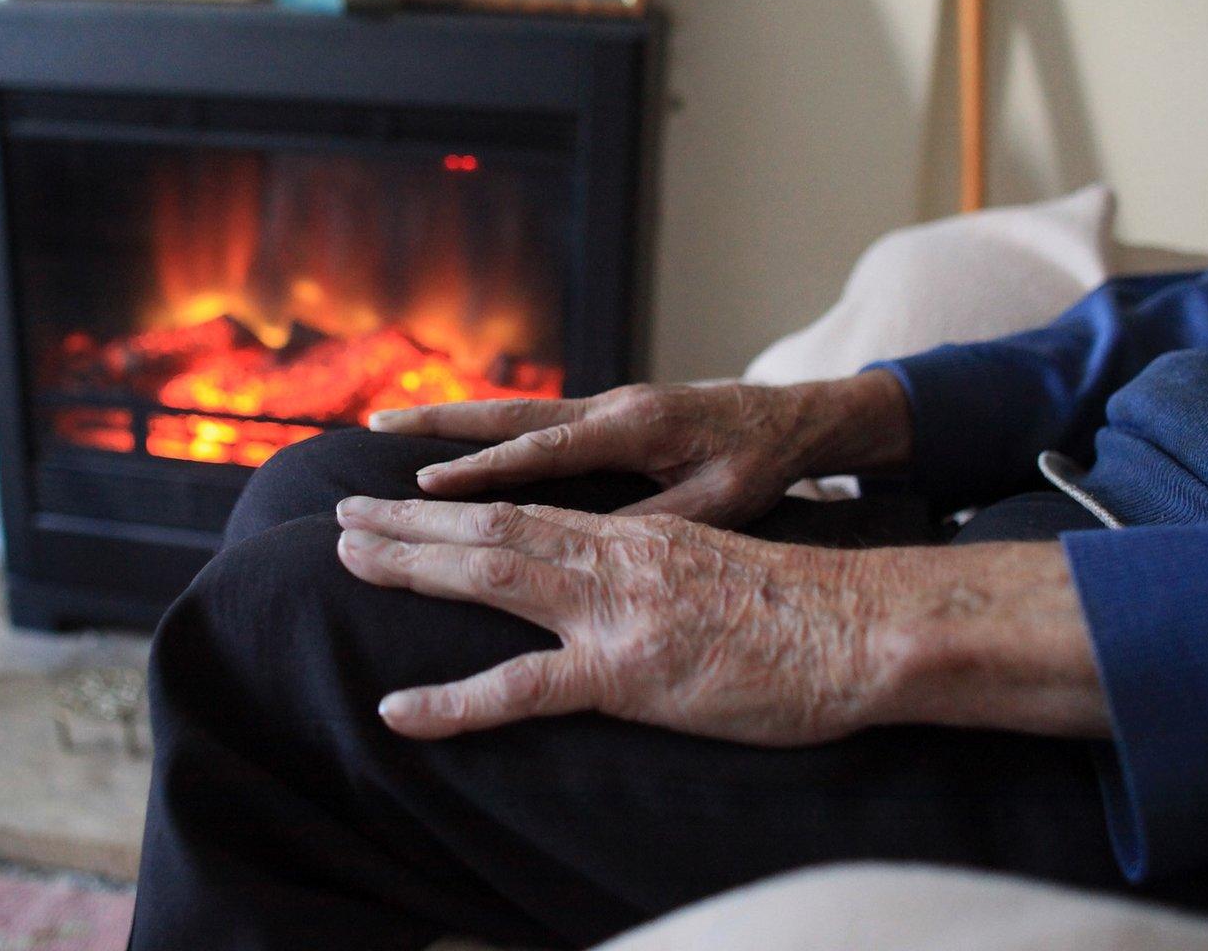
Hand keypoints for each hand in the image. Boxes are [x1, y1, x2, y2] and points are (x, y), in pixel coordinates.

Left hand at [334, 496, 1108, 744]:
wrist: (865, 627)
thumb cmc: (808, 611)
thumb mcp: (719, 568)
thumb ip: (659, 569)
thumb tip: (620, 584)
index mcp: (636, 533)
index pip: (529, 507)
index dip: (458, 502)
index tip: (403, 497)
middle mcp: (616, 555)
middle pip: (492, 526)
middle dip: (411, 521)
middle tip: (343, 519)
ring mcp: (618, 610)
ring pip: (493, 572)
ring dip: (412, 564)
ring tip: (347, 558)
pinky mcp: (630, 673)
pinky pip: (522, 690)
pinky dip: (453, 702)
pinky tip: (398, 710)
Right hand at [366, 372, 912, 527]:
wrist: (795, 417)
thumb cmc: (762, 462)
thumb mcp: (722, 500)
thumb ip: (660, 520)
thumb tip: (594, 548)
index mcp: (635, 428)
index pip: (544, 452)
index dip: (483, 470)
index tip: (425, 485)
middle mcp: (610, 407)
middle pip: (509, 418)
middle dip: (438, 427)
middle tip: (370, 431)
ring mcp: (605, 406)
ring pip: (513, 414)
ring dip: (449, 421)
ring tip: (384, 428)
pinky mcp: (606, 415)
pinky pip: (532, 423)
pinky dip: (483, 431)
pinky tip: (447, 447)